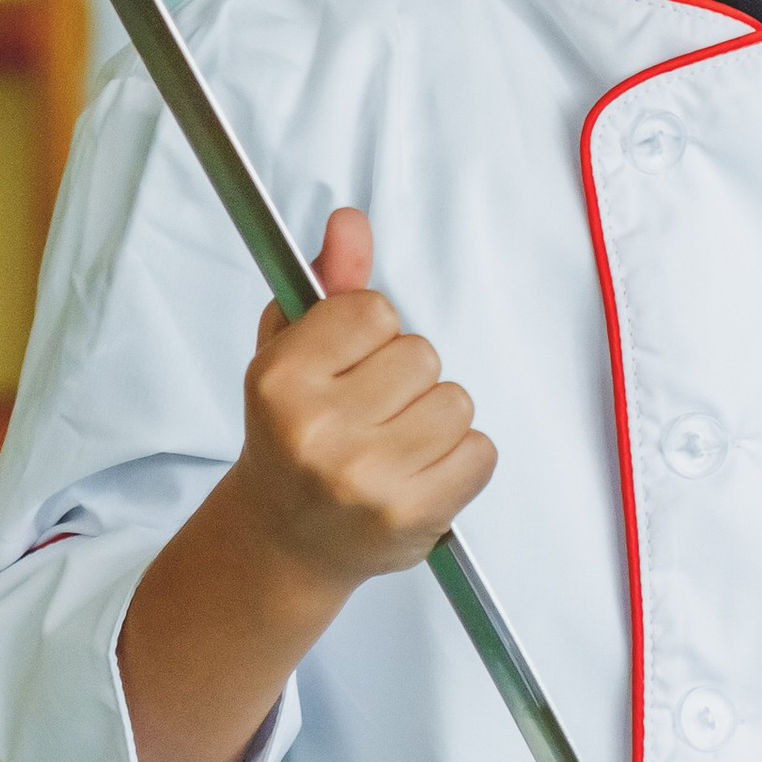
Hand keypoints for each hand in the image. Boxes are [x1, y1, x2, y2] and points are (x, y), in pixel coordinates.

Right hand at [235, 208, 496, 594]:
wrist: (284, 540)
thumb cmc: (292, 434)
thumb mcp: (291, 352)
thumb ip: (327, 283)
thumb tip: (351, 221)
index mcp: (280, 380)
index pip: (374, 311)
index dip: (371, 335)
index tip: (347, 367)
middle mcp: (316, 430)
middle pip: (421, 355)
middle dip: (406, 378)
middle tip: (369, 413)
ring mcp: (365, 478)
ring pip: (455, 401)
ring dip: (437, 417)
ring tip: (394, 443)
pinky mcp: (412, 515)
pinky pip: (481, 451)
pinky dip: (462, 459)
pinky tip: (420, 473)